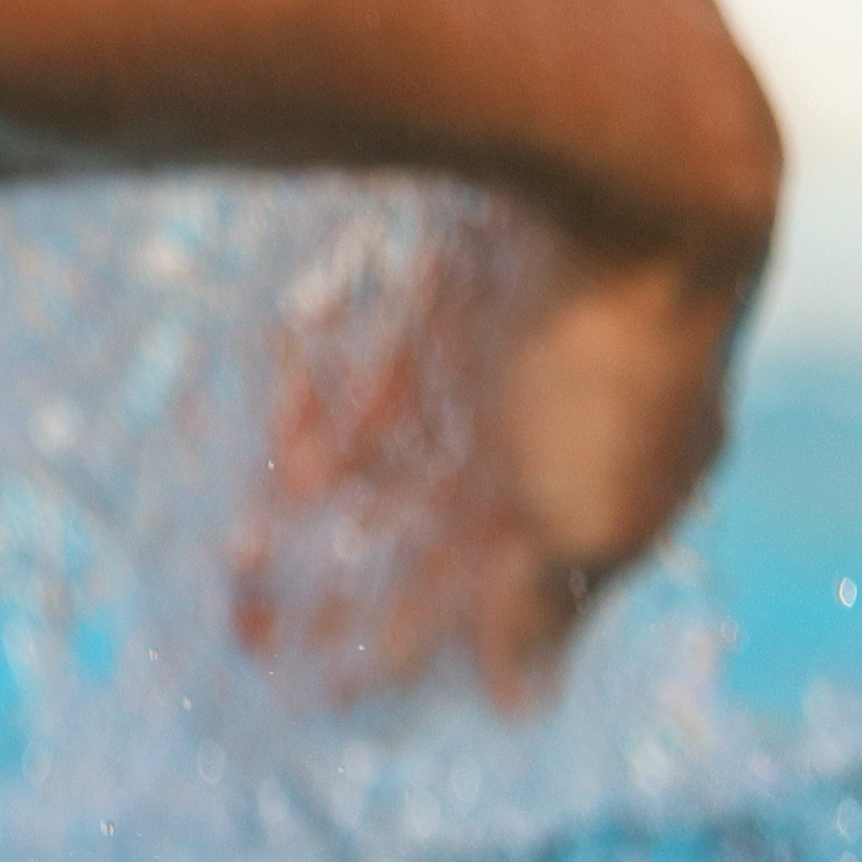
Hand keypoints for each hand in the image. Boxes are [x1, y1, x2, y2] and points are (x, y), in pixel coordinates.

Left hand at [234, 204, 740, 708]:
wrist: (621, 161)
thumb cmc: (619, 360)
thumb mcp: (591, 511)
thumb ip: (545, 603)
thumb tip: (520, 701)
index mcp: (615, 486)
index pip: (502, 591)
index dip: (422, 645)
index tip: (339, 699)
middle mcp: (560, 419)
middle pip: (435, 528)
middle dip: (352, 591)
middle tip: (256, 644)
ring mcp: (505, 347)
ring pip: (395, 458)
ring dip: (320, 521)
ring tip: (239, 576)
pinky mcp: (452, 280)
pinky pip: (374, 374)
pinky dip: (323, 426)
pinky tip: (274, 475)